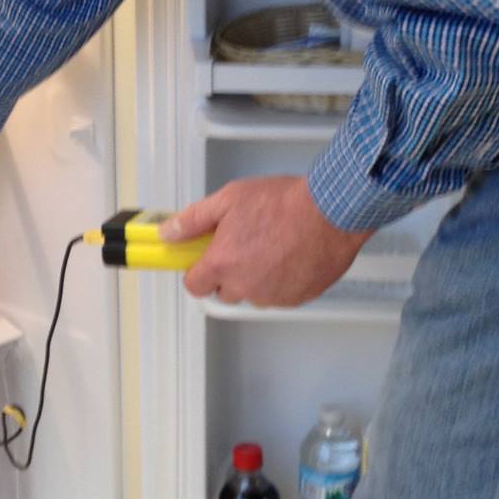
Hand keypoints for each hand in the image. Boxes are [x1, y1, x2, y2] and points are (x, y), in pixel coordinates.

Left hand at [161, 176, 372, 307]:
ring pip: (254, 294)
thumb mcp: (230, 199)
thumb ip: (193, 220)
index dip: (198, 271)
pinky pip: (280, 295)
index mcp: (223, 264)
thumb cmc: (284, 203)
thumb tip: (169, 232)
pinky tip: (291, 255)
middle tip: (244, 245)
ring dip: (257, 277)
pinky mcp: (297, 298)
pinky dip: (282, 281)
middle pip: (224, 291)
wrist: (330, 211)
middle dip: (229, 273)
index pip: (194, 285)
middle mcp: (245, 286)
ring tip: (272, 246)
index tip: (205, 259)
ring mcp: (272, 296)